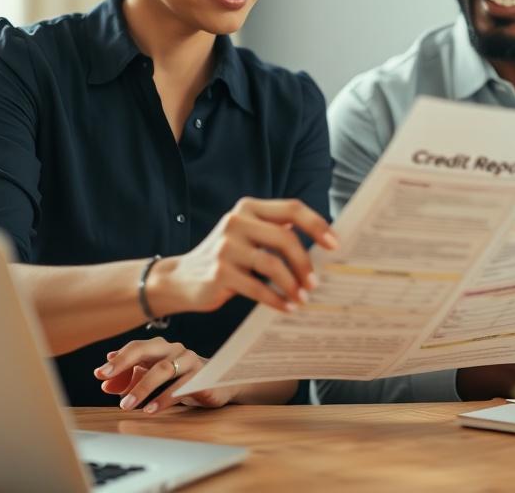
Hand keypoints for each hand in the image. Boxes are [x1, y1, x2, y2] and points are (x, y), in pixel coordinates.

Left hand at [94, 337, 235, 414]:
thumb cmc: (182, 380)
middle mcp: (175, 350)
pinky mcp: (204, 378)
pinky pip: (183, 386)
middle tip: (106, 379)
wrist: (220, 385)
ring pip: (164, 369)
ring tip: (127, 404)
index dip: (117, 359)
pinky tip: (152, 409)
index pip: (136, 348)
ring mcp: (191, 361)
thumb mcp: (154, 379)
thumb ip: (130, 379)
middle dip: (124, 363)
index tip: (100, 373)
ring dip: (142, 387)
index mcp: (161, 348)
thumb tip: (105, 383)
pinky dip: (165, 398)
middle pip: (147, 349)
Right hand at [152, 197, 339, 315]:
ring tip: (302, 298)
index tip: (335, 244)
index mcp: (248, 208)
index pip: (291, 208)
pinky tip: (286, 307)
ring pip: (272, 264)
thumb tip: (322, 242)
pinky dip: (277, 299)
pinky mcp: (218, 272)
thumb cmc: (225, 258)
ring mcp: (225, 246)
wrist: (180, 279)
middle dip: (305, 262)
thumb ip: (275, 232)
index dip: (317, 225)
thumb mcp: (248, 236)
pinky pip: (257, 287)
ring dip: (293, 285)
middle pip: (285, 238)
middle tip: (316, 282)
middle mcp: (236, 221)